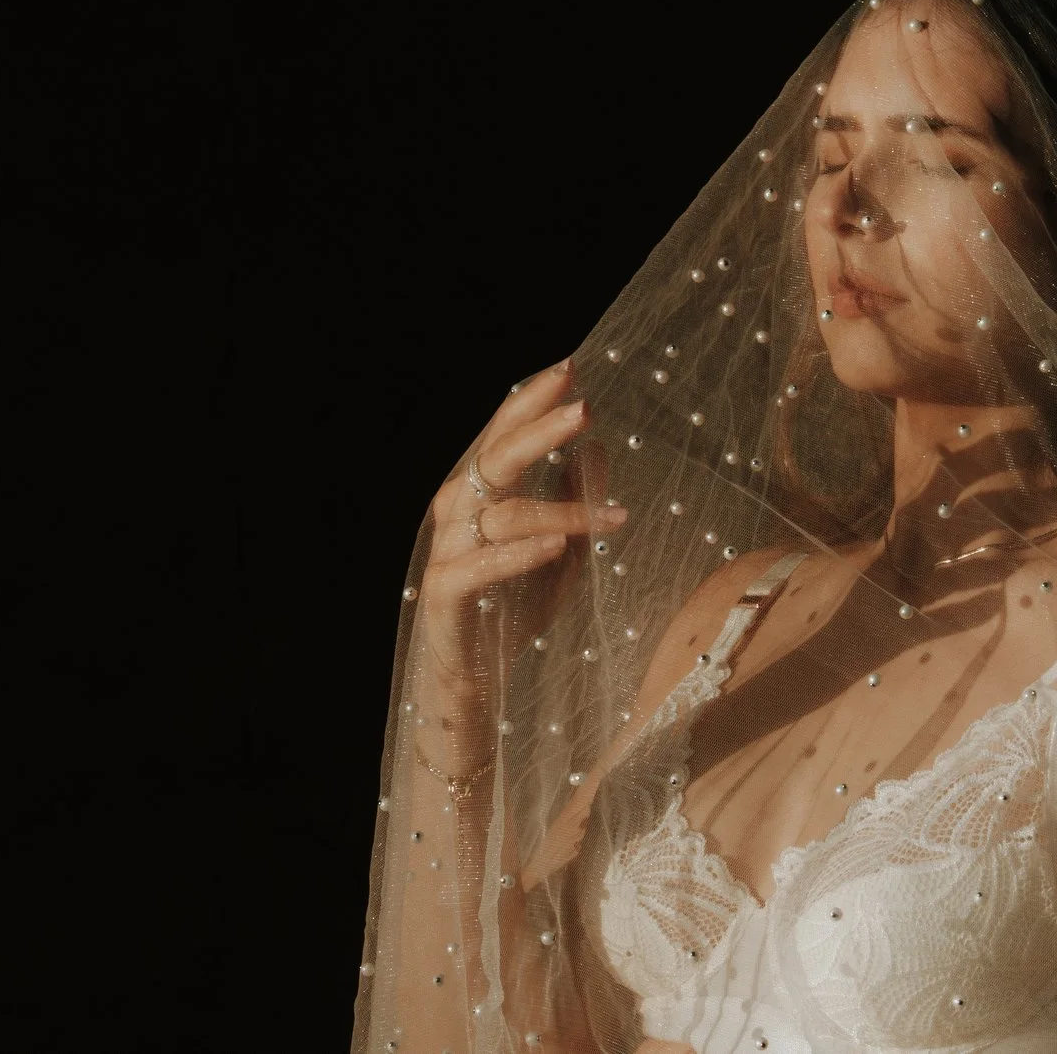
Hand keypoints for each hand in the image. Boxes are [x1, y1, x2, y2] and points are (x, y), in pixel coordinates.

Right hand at [411, 362, 621, 754]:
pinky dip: (518, 555)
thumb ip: (576, 503)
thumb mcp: (560, 553)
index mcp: (479, 496)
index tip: (570, 369)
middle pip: (495, 460)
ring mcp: (448, 553)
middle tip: (584, 406)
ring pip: (500, 515)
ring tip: (612, 516)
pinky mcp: (445, 596)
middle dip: (538, 429)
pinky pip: (478, 568)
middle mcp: (458, 515)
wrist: (474, 686)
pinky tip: (557, 546)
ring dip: (560, 511)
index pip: (502, 436)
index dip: (532, 403)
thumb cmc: (513, 613)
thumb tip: (600, 449)